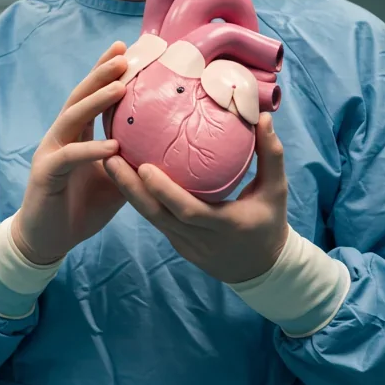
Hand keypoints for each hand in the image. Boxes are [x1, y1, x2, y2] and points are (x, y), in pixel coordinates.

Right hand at [13, 42, 129, 264]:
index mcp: (77, 134)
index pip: (91, 95)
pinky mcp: (45, 174)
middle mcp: (61, 136)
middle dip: (100, 74)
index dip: (105, 71)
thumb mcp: (115, 180)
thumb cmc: (81, 207)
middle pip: (79, 97)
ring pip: (71, 118)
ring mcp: (50, 152)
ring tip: (120, 87)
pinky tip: (112, 145)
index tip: (127, 48)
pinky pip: (69, 157)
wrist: (48, 239)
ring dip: (95, 101)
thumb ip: (132, 160)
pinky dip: (90, 150)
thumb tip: (170, 148)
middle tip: (123, 54)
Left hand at [105, 113, 288, 283]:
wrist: (261, 268)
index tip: (144, 167)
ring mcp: (183, 243)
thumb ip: (270, 155)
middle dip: (129, 188)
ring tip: (107, 160)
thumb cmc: (270, 223)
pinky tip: (122, 174)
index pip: (187, 211)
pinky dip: (136, 198)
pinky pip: (153, 219)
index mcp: (224, 225)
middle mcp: (198, 238)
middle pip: (156, 215)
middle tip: (109, 157)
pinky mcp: (176, 242)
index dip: (164, 191)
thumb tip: (261, 116)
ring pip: (148, 217)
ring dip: (126, 191)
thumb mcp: (277, 191)